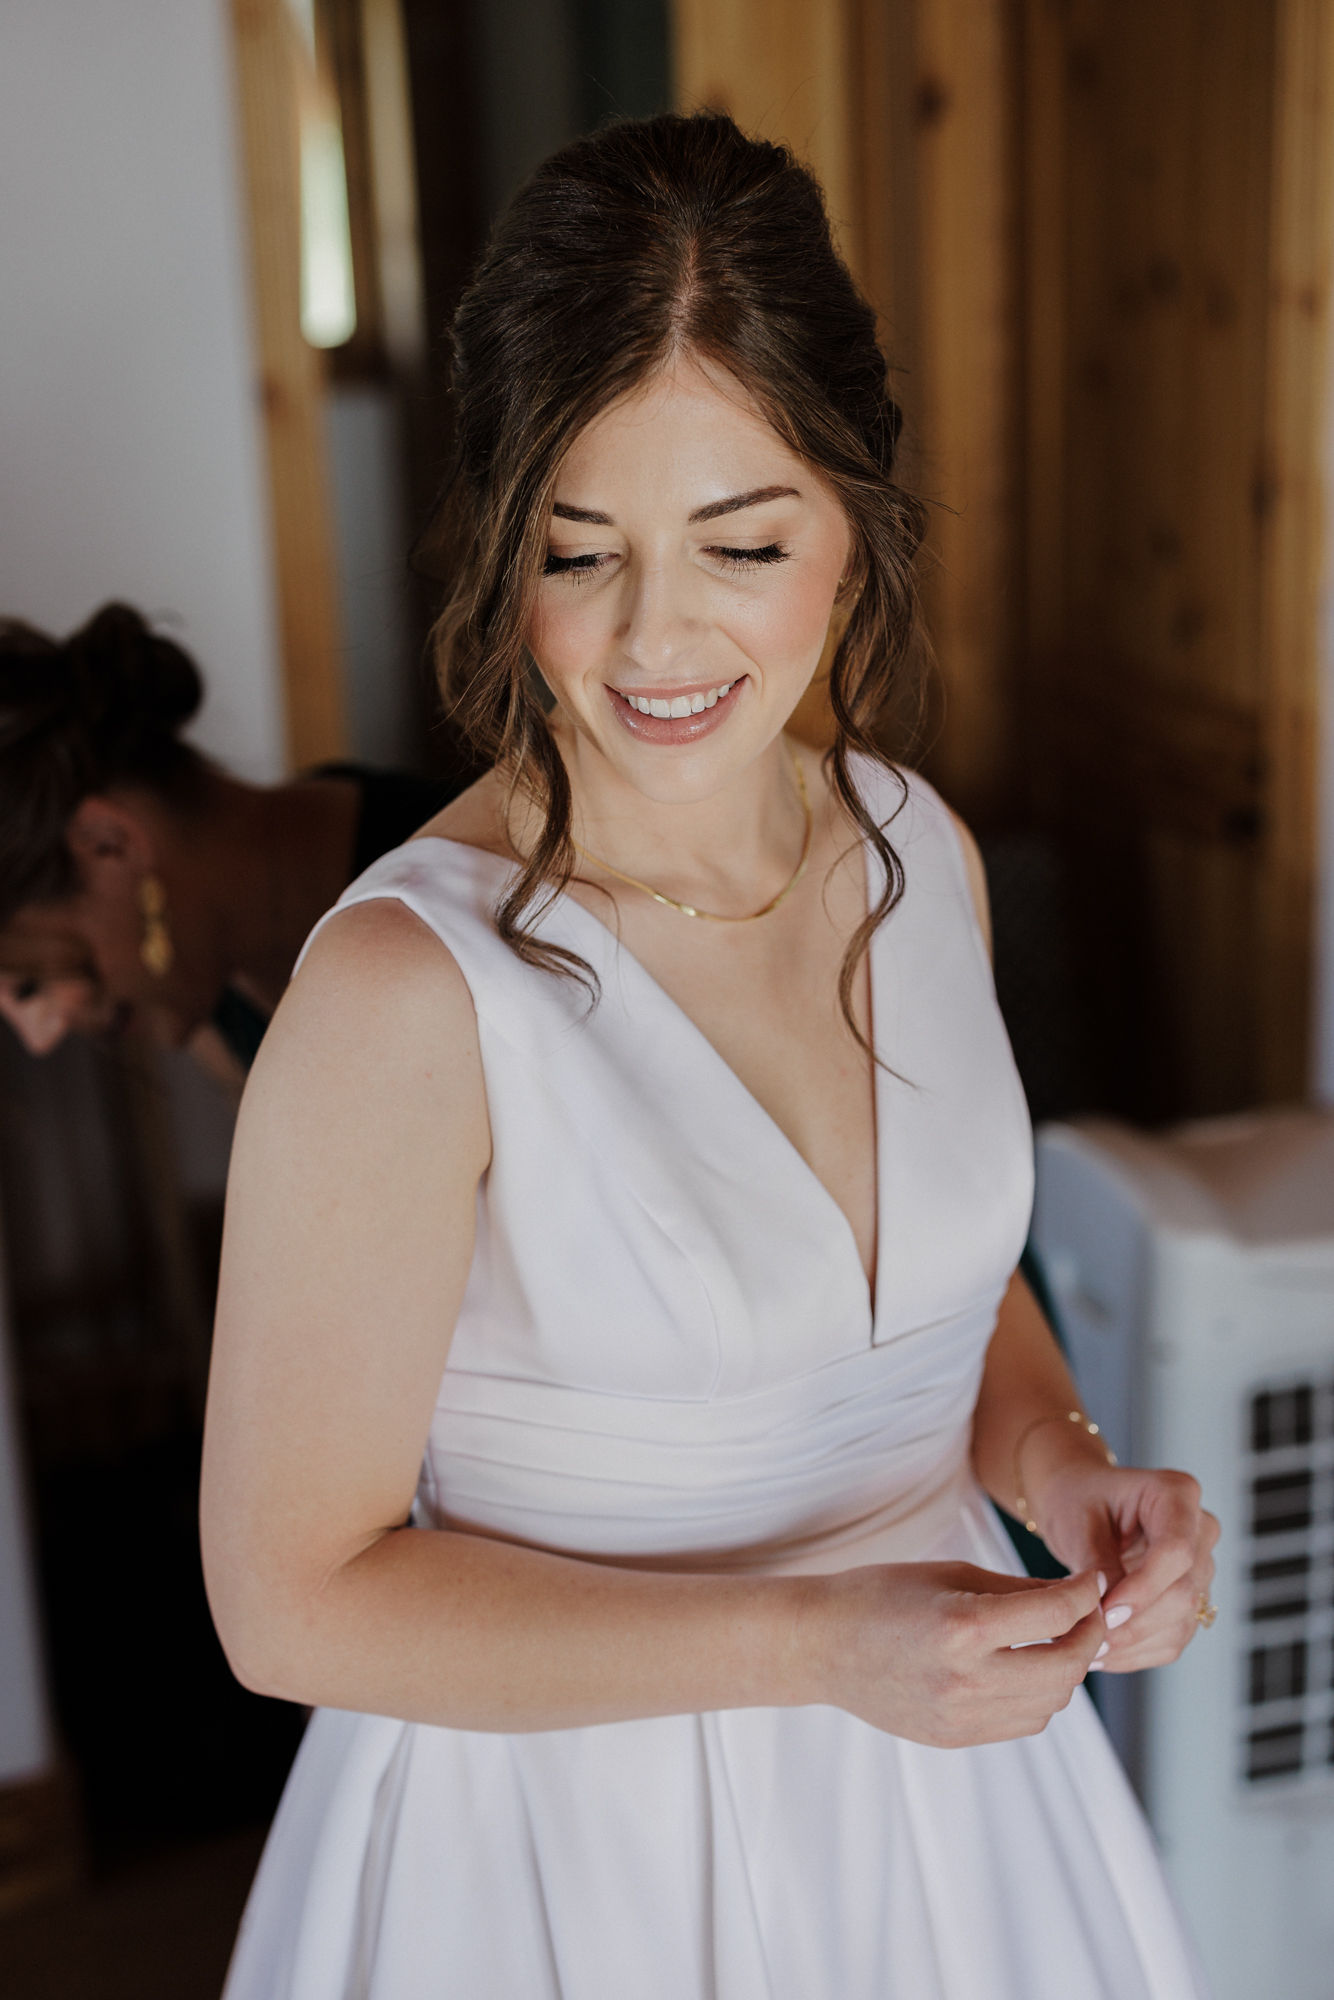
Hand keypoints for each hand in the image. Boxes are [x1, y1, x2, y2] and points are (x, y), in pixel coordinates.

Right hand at [814, 1561, 1106, 1746]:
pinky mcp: (956, 1738)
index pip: (1056, 1615)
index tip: (1093, 1580)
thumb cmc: (880, 1595)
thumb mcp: (950, 1574)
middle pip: (1066, 1667)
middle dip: (1089, 1635)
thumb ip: (1018, 1590)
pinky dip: (1039, 1695)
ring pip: (1052, 1702)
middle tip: (1088, 1612)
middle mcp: (967, 1680)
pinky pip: (1023, 1722)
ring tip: (1058, 1639)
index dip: (1086, 1592)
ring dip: (1066, 1669)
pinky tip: (1027, 1667)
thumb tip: (1075, 1597)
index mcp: (963, 1627)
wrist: (821, 1645)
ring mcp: (962, 1717)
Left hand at [1031, 1460, 1219, 1672]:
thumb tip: (1110, 1615)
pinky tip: (1104, 1653)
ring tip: (1089, 1651)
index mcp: (1177, 1494)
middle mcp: (1200, 1531)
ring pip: (1182, 1623)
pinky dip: (1138, 1652)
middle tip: (1090, 1640)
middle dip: (1136, 1622)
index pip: (1177, 1551)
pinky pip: (1174, 1638)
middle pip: (1184, 1592)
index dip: (1144, 1588)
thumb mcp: (1078, 1522)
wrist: (1078, 1502)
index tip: (1105, 1612)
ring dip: (1134, 1643)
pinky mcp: (1190, 1600)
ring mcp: (1201, 1568)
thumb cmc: (1077, 1499)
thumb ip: (1098, 1565)